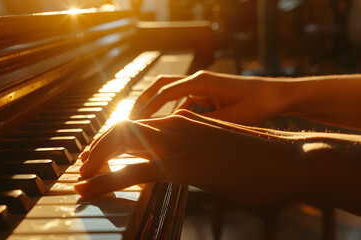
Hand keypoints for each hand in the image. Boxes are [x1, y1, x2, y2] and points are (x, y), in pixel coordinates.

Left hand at [75, 110, 301, 204]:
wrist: (288, 158)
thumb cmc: (258, 157)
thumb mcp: (219, 148)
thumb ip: (196, 150)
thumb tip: (183, 162)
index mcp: (185, 120)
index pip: (138, 124)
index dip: (113, 140)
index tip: (98, 157)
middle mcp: (176, 125)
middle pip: (122, 130)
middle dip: (96, 149)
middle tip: (82, 168)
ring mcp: (178, 142)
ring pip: (120, 144)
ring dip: (94, 162)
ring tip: (79, 180)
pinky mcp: (182, 165)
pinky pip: (131, 170)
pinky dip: (105, 180)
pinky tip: (89, 189)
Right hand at [130, 70, 283, 124]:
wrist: (275, 96)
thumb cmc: (257, 104)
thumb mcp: (229, 119)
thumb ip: (202, 125)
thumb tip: (176, 134)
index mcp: (201, 81)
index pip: (165, 91)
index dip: (147, 106)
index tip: (134, 121)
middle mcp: (198, 79)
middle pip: (161, 85)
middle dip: (144, 101)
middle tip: (130, 118)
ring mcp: (201, 85)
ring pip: (169, 92)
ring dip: (155, 105)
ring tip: (142, 123)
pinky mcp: (205, 92)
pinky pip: (181, 100)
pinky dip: (171, 111)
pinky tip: (168, 126)